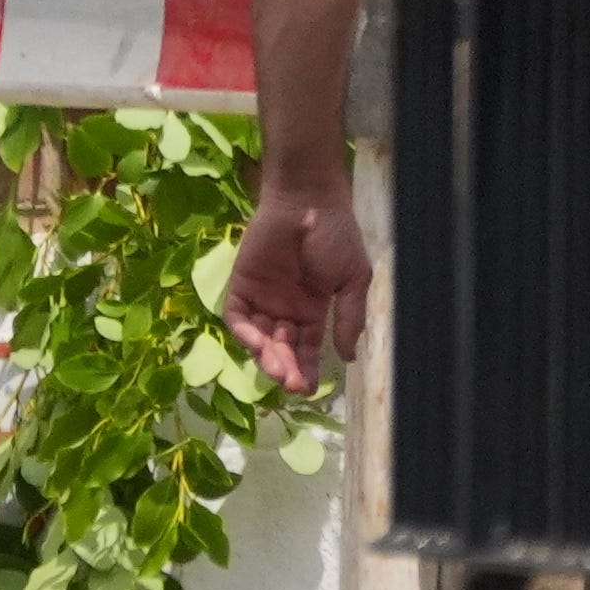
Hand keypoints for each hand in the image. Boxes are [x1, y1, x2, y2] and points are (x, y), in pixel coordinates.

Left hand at [220, 175, 373, 393]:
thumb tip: (348, 358)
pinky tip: (257, 342)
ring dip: (266, 356)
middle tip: (291, 382)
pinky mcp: (241, 282)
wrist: (309, 199)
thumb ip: (349, 317)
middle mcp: (285, 308)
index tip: (309, 390)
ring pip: (259, 337)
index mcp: (312, 309)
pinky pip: (236, 315)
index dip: (307, 370)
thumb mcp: (353, 279)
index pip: (306, 349)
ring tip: (277, 368)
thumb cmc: (336, 235)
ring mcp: (262, 296)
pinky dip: (244, 332)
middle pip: (282, 348)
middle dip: (286, 368)